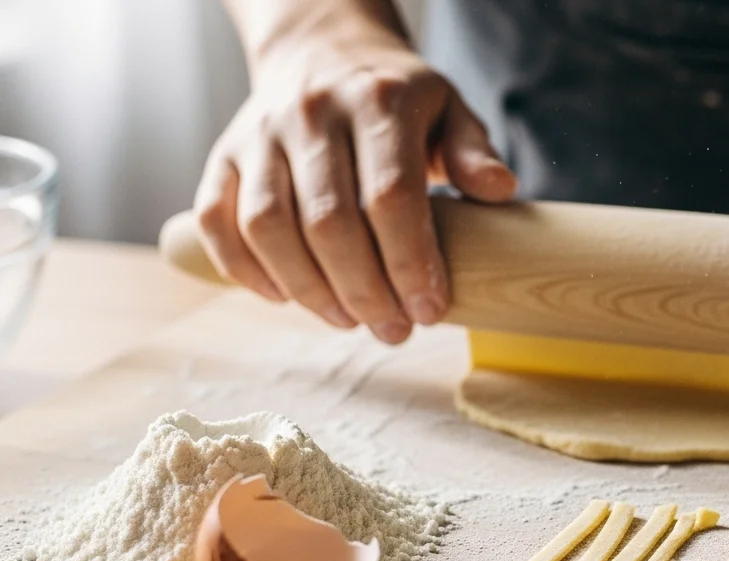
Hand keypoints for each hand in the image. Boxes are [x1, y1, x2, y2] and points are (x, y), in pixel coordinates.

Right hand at [195, 27, 515, 342]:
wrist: (323, 50)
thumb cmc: (397, 98)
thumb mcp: (450, 110)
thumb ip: (473, 152)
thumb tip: (500, 191)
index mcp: (378, 103)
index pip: (391, 195)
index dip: (410, 262)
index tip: (430, 310)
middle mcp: (312, 114)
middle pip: (330, 222)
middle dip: (365, 291)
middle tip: (394, 331)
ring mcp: (259, 134)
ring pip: (269, 227)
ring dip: (308, 290)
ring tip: (348, 321)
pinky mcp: (223, 155)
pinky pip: (219, 221)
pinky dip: (245, 270)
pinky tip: (286, 298)